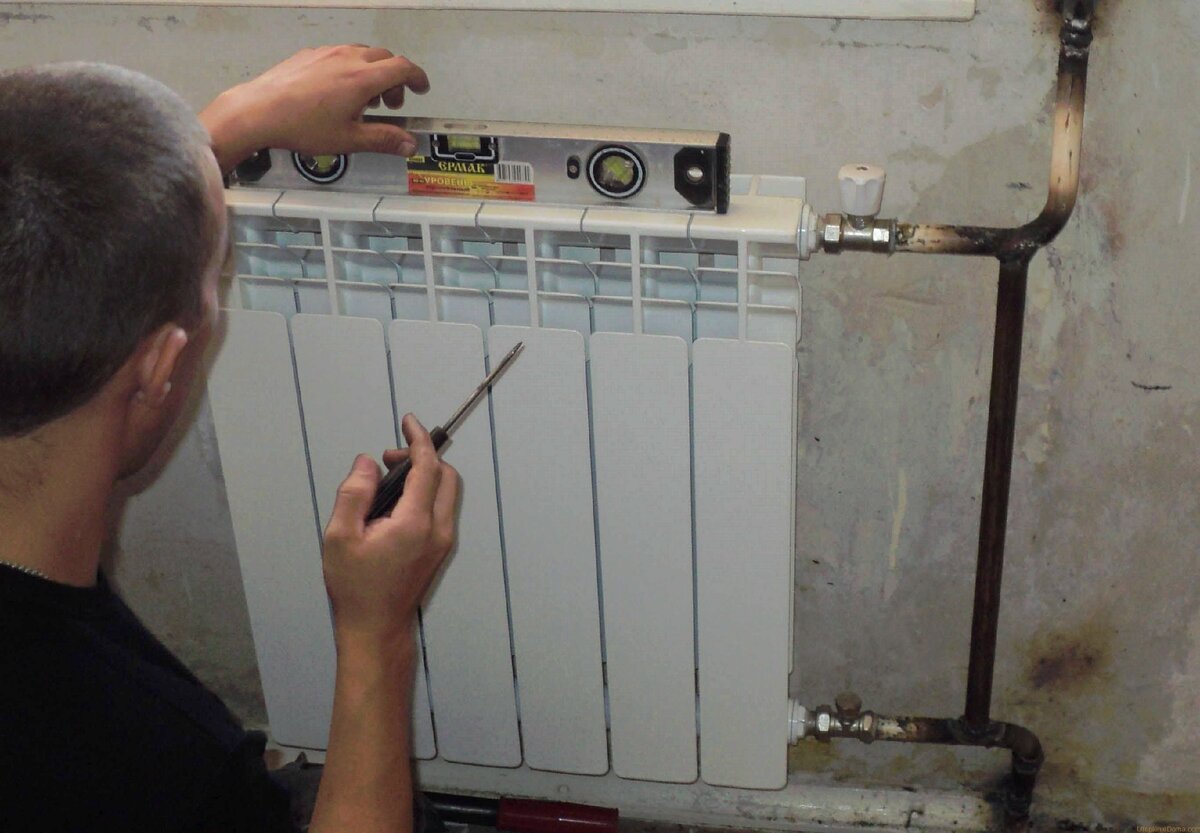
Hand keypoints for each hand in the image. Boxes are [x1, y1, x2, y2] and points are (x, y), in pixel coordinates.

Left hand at [200, 44, 430, 173]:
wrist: (259, 111)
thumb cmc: (302, 126)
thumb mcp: (349, 140)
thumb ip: (383, 139)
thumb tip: (409, 145)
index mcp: (363, 79)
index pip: (403, 68)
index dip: (417, 78)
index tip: (421, 88)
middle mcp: (348, 59)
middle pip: (384, 58)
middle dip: (394, 79)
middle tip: (390, 103)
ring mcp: (327, 53)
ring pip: (362, 54)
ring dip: (372, 72)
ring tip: (363, 99)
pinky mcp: (309, 54)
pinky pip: (339, 54)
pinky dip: (350, 68)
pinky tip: (337, 90)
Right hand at [321, 414, 458, 644]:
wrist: (376, 629)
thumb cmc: (355, 588)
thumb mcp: (340, 537)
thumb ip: (354, 493)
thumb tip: (367, 462)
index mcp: (415, 524)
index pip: (428, 468)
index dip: (418, 440)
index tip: (408, 421)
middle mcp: (438, 530)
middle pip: (447, 476)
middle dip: (423, 457)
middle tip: (389, 459)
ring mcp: (443, 542)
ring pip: (448, 493)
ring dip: (425, 476)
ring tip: (388, 481)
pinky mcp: (440, 550)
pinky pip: (442, 509)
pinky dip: (426, 493)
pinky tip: (395, 502)